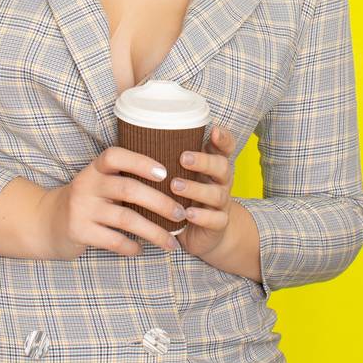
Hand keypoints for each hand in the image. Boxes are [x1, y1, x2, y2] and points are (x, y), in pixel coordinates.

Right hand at [34, 145, 187, 258]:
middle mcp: (87, 185)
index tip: (165, 173)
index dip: (140, 162)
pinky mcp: (78, 231)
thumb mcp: (98, 183)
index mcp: (95, 169)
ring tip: (171, 243)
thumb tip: (171, 185)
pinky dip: (131, 246)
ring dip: (154, 231)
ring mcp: (81, 209)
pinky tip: (141, 249)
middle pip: (129, 189)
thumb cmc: (86, 201)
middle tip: (180, 214)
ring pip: (126, 219)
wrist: (46, 223)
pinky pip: (112, 240)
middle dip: (160, 203)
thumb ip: (123, 180)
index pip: (115, 157)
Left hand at [170, 123, 237, 259]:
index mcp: (213, 166)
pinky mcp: (219, 224)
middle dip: (204, 161)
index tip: (214, 129)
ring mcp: (222, 203)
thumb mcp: (180, 175)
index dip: (223, 138)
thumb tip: (136, 137)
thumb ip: (169, 159)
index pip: (225, 147)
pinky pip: (216, 219)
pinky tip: (187, 213)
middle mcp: (221, 182)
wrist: (202, 233)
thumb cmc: (185, 196)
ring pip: (217, 194)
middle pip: (222, 167)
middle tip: (183, 158)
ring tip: (175, 186)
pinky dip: (202, 216)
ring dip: (196, 189)